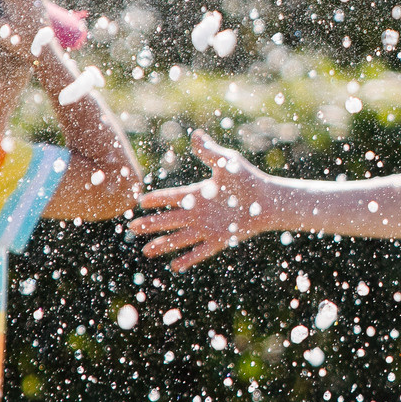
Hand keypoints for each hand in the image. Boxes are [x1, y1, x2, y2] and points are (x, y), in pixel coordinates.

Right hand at [129, 131, 270, 269]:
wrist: (267, 200)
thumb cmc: (247, 179)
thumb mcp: (226, 162)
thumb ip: (209, 152)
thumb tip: (196, 134)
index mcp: (197, 193)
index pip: (171, 197)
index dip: (156, 200)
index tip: (140, 202)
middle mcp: (199, 212)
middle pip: (170, 220)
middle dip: (151, 224)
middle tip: (133, 227)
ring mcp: (208, 227)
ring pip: (180, 238)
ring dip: (163, 244)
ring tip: (146, 251)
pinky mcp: (220, 240)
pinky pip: (201, 251)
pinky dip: (188, 259)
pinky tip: (175, 266)